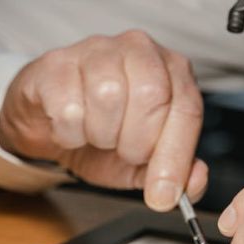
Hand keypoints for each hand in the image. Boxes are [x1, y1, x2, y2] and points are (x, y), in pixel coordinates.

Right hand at [0, 30, 205, 210]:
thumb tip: (196, 181)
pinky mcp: (56, 62)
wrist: (48, 123)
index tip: (163, 194)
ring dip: (101, 135)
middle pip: (152, 95)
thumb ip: (175, 170)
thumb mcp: (143, 161)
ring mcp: (97, 50)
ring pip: (109, 96)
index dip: (176, 156)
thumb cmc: (103, 132)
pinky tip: (70, 128)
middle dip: (137, 142)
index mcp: (173, 70)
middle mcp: (140, 49)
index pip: (187, 108)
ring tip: (96, 135)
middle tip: (123, 151)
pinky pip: (68, 106)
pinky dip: (69, 133)